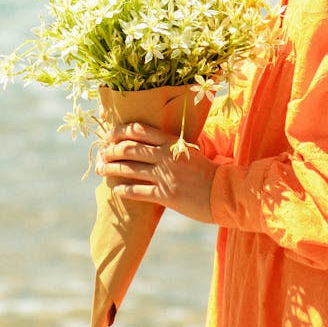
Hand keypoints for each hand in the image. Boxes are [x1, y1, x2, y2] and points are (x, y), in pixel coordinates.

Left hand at [97, 122, 217, 223]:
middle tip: (101, 153)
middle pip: (129, 148)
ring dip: (111, 168)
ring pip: (129, 169)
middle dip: (110, 150)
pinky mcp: (166, 195)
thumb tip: (151, 145)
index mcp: (172, 142)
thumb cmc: (209, 173)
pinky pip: (138, 192)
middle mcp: (166, 156)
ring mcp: (166, 176)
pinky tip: (115, 190)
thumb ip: (171, 147)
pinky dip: (123, 190)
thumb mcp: (190, 152)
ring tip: (101, 169)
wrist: (226, 193)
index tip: (108, 135)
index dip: (119, 131)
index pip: (139, 131)